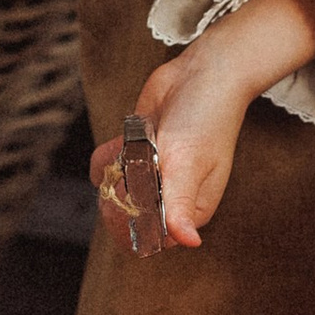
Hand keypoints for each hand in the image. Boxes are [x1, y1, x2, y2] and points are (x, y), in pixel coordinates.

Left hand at [95, 0, 314, 246]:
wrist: (204, 71)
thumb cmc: (206, 118)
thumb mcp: (189, 163)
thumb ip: (181, 205)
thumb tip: (191, 243)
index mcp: (189, 208)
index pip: (149, 238)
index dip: (130, 224)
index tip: (130, 198)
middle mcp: (170, 195)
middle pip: (126, 216)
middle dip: (119, 193)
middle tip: (133, 168)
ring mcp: (152, 173)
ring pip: (113, 190)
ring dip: (115, 170)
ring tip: (136, 149)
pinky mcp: (138, 151)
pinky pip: (109, 165)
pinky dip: (109, 154)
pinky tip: (126, 139)